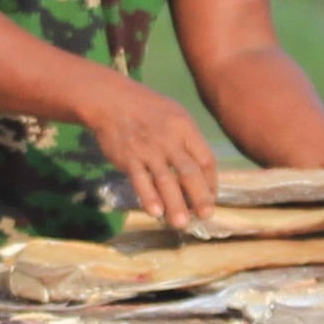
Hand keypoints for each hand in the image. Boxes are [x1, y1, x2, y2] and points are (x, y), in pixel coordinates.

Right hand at [78, 73, 218, 231]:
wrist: (112, 100)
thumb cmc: (149, 111)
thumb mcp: (176, 116)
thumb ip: (189, 142)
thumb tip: (204, 173)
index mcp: (185, 128)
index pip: (206, 159)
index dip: (211, 181)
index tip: (211, 197)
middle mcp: (169, 140)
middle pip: (189, 172)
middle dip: (200, 196)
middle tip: (206, 215)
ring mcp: (148, 150)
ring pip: (165, 181)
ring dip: (174, 204)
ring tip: (181, 223)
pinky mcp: (129, 158)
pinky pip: (140, 180)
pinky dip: (148, 196)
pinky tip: (155, 212)